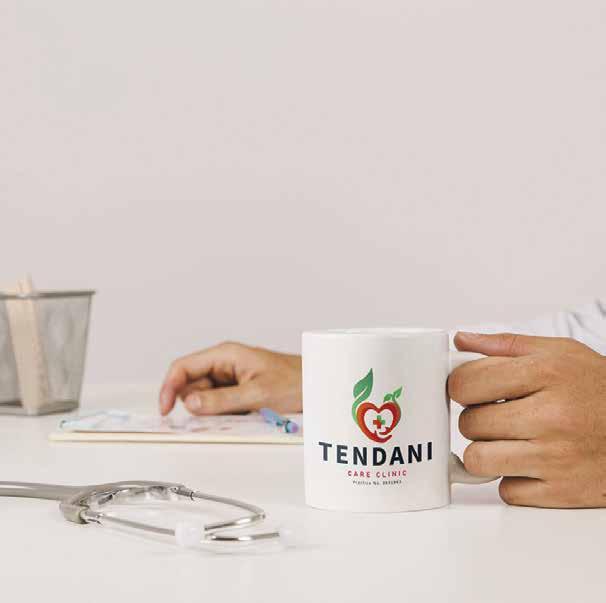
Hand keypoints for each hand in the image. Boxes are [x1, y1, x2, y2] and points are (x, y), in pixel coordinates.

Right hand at [159, 342, 301, 415]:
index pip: (184, 367)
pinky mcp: (239, 390)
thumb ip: (221, 400)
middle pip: (191, 383)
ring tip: (230, 418)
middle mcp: (225, 363)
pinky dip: (220, 414)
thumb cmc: (296, 382)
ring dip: (207, 411)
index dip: (169, 387)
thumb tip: (190, 403)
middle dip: (190, 403)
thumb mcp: (257, 394)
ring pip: (204, 395)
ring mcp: (232, 377)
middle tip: (197, 422)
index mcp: (226, 354)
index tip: (165, 410)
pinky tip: (235, 419)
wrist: (318, 384)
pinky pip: (219, 403)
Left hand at [449, 332, 605, 507]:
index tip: (468, 390)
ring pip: (479, 460)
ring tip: (507, 440)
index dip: (460, 387)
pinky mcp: (564, 491)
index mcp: (545, 374)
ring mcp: (557, 458)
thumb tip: (461, 342)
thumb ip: (505, 345)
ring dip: (486, 452)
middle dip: (476, 419)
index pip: (466, 383)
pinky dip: (513, 480)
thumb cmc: (600, 390)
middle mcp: (551, 416)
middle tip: (496, 415)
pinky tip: (531, 463)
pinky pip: (507, 491)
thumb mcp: (560, 353)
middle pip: (469, 424)